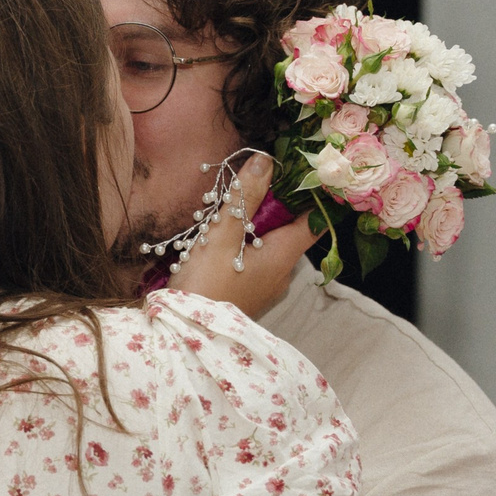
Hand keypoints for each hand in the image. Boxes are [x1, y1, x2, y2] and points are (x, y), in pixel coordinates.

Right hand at [165, 151, 317, 320]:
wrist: (182, 335)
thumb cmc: (205, 284)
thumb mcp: (222, 233)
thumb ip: (245, 196)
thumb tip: (266, 160)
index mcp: (284, 256)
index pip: (313, 221)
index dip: (310, 198)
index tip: (298, 176)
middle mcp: (282, 274)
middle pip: (288, 232)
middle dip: (274, 209)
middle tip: (252, 187)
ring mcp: (265, 288)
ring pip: (269, 248)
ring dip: (255, 229)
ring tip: (229, 213)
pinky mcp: (247, 297)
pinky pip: (254, 264)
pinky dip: (245, 248)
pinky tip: (221, 242)